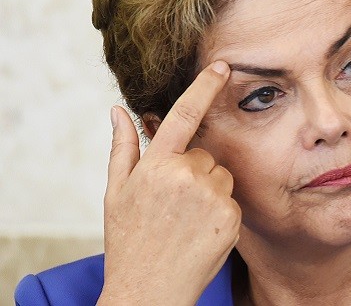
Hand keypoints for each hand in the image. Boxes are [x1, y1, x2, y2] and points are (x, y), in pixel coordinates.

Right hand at [98, 61, 239, 304]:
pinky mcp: (231, 217)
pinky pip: (232, 199)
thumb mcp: (116, 192)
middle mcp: (187, 176)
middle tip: (175, 202)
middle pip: (206, 155)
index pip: (185, 115)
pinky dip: (221, 211)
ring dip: (210, 189)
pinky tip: (200, 231)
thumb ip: (123, 147)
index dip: (205, 87)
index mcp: (157, 165)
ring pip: (222, 176)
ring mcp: (212, 197)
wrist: (149, 289)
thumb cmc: (129, 239)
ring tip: (186, 219)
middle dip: (195, 169)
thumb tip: (119, 110)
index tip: (223, 67)